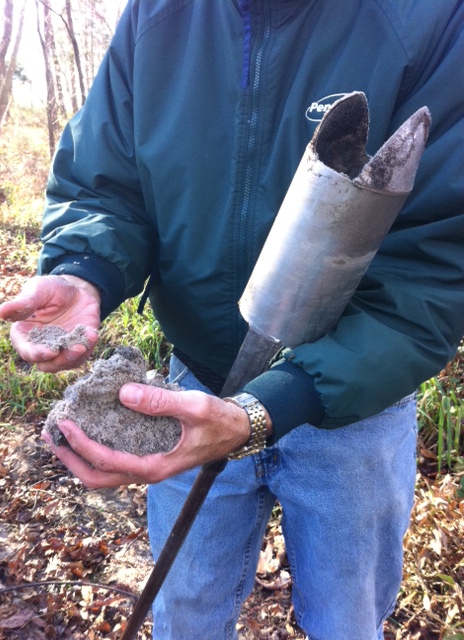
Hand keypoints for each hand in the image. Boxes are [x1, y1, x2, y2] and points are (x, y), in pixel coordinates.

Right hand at [0, 275, 100, 371]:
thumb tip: (0, 312)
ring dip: (76, 356)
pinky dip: (89, 346)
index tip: (50, 351)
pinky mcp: (79, 346)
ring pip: (66, 363)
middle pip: (47, 364)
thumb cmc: (50, 289)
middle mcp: (42, 346)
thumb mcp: (37, 291)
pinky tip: (93, 333)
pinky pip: (84, 353)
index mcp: (25, 335)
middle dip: (60, 360)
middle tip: (74, 349)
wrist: (76, 289)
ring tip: (85, 342)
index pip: (27, 351)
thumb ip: (22, 304)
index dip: (36, 353)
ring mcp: (61, 349)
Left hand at [41, 384, 266, 487]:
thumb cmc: (219, 421)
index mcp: (155, 466)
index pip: (107, 461)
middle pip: (98, 478)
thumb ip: (160, 402)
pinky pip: (116, 460)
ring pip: (105, 473)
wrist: (237, 430)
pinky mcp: (150, 456)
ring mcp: (148, 466)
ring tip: (63, 435)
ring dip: (81, 457)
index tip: (65, 422)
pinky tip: (90, 430)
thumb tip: (124, 394)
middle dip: (71, 460)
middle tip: (51, 437)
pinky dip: (96, 451)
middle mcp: (148, 471)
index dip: (81, 444)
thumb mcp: (194, 407)